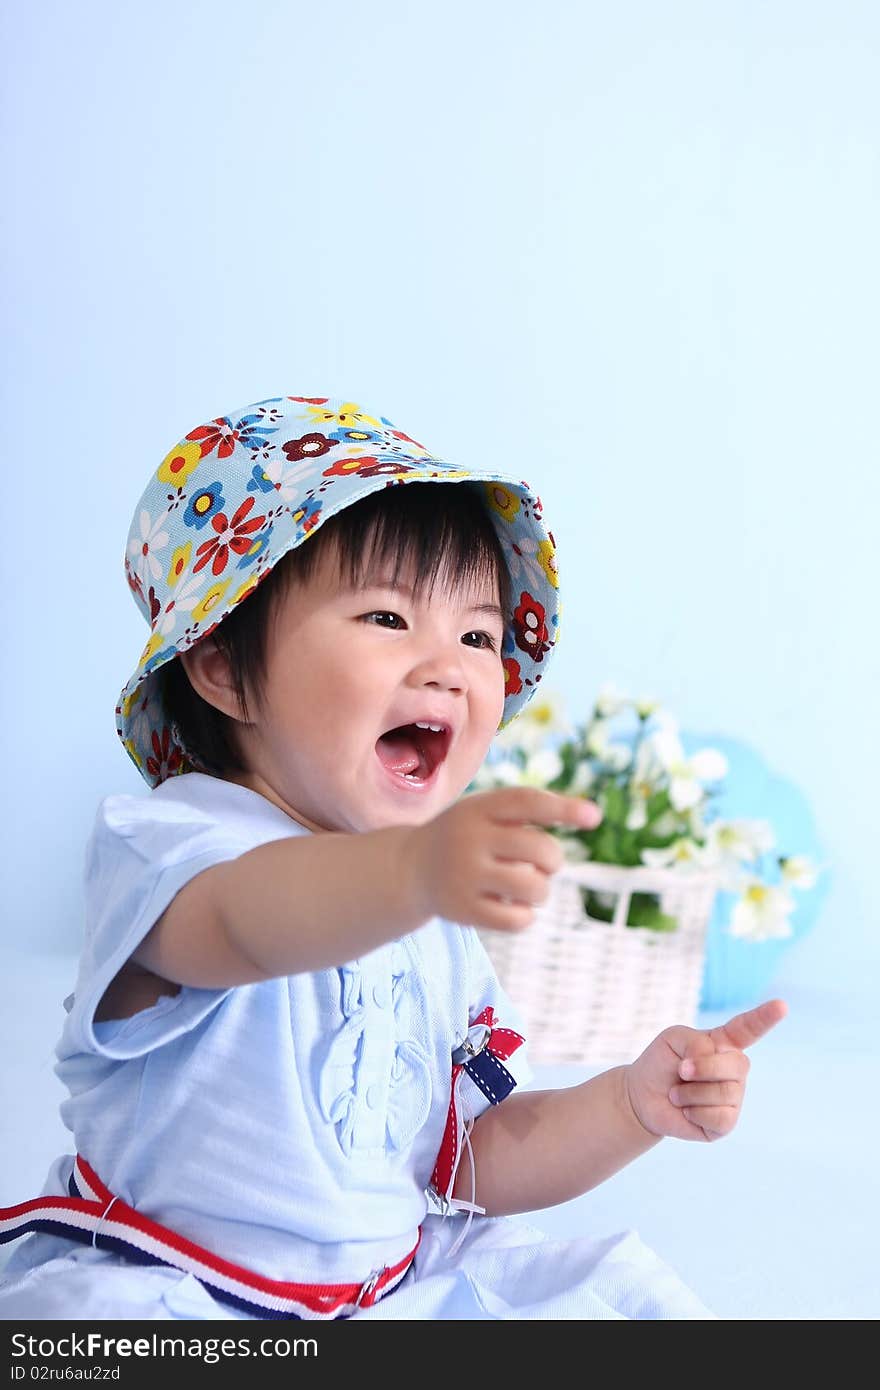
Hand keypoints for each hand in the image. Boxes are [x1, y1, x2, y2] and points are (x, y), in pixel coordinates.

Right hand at [406, 786, 601, 931]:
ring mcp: (464, 876)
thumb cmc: (468, 836)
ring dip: (542, 890)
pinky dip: (526, 915)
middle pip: (539, 849)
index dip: (563, 807)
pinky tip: (514, 907)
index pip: (527, 802)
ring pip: (533, 887)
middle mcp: (469, 839)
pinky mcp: (463, 910)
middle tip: (543, 865)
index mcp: (479, 809)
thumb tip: (592, 814)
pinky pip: (516, 920)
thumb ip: (530, 811)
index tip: (594, 818)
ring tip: (529, 886)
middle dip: (553, 860)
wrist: (410, 868)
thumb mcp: (486, 812)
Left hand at [622, 998, 787, 1141]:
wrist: (644, 1096)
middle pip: (736, 1065)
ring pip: (725, 1092)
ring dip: (690, 1092)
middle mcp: (735, 1069)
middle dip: (702, 1068)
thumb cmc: (661, 1063)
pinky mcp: (727, 1122)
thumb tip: (716, 1062)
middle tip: (680, 1070)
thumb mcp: (673, 1039)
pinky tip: (687, 1110)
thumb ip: (696, 1042)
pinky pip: (721, 1117)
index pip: (750, 1028)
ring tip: (677, 1092)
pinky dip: (695, 1112)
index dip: (766, 1017)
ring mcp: (734, 1096)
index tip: (781, 1005)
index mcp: (724, 1043)